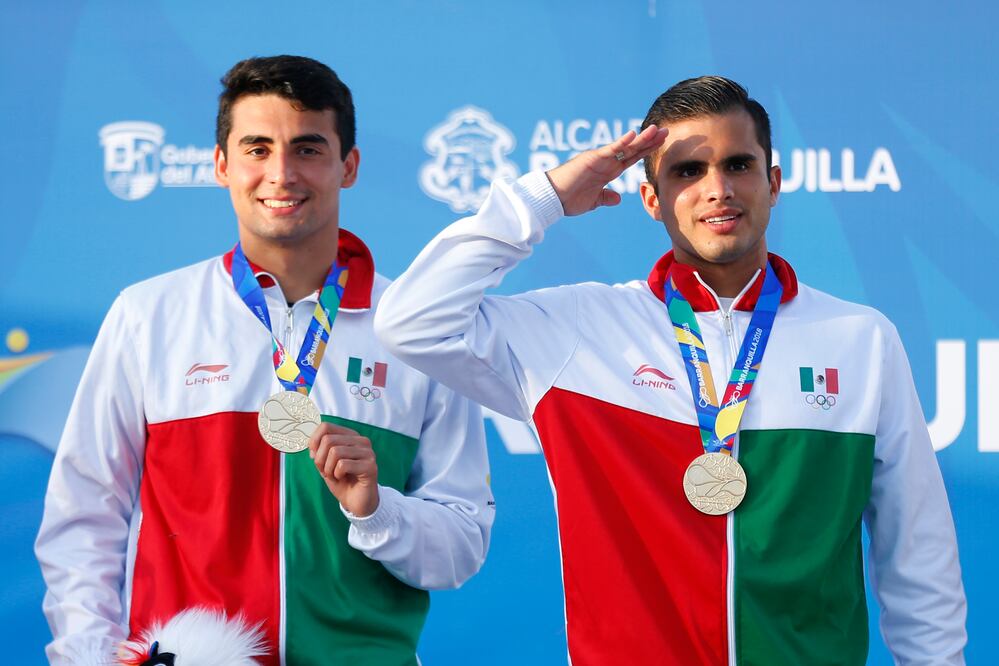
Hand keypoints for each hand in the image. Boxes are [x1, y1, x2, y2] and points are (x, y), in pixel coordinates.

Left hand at [308, 422, 379, 516]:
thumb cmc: (341, 481)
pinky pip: (343, 465)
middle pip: (328, 440)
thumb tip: (310, 442)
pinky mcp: (370, 466)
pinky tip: (342, 479)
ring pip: (335, 452)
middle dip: (320, 459)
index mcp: (351, 436)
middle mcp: (361, 441)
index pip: (326, 426)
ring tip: (334, 476)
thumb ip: (318, 450)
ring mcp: (368, 453)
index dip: (314, 441)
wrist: (356, 502)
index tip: (313, 456)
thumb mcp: (325, 463)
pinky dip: (336, 474)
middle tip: (324, 471)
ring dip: (328, 468)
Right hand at [546, 125, 667, 215]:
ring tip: (657, 130)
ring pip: (625, 147)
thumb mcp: (593, 201)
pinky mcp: (591, 159)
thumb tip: (618, 198)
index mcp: (607, 171)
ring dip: (642, 139)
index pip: (632, 158)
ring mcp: (599, 158)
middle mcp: (606, 162)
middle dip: (650, 141)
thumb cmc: (569, 199)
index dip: (647, 151)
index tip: (662, 144)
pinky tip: (633, 135)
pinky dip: (621, 143)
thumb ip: (606, 197)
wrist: (552, 199)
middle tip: (666, 132)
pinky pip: (610, 150)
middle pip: (633, 149)